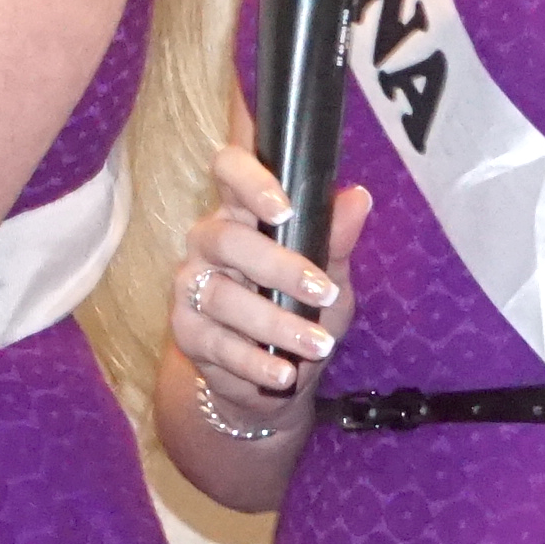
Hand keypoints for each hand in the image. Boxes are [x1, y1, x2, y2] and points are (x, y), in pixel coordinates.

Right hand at [168, 141, 370, 435]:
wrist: (273, 374)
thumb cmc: (300, 307)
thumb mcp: (330, 274)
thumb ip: (336, 238)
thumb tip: (358, 197)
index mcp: (241, 211)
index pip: (229, 169)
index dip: (250, 180)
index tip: (286, 209)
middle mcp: (208, 241)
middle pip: (227, 238)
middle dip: (279, 266)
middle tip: (324, 292)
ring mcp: (192, 286)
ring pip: (223, 296)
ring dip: (275, 323)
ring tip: (318, 345)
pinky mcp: (186, 331)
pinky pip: (216, 343)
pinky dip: (254, 361)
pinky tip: (285, 374)